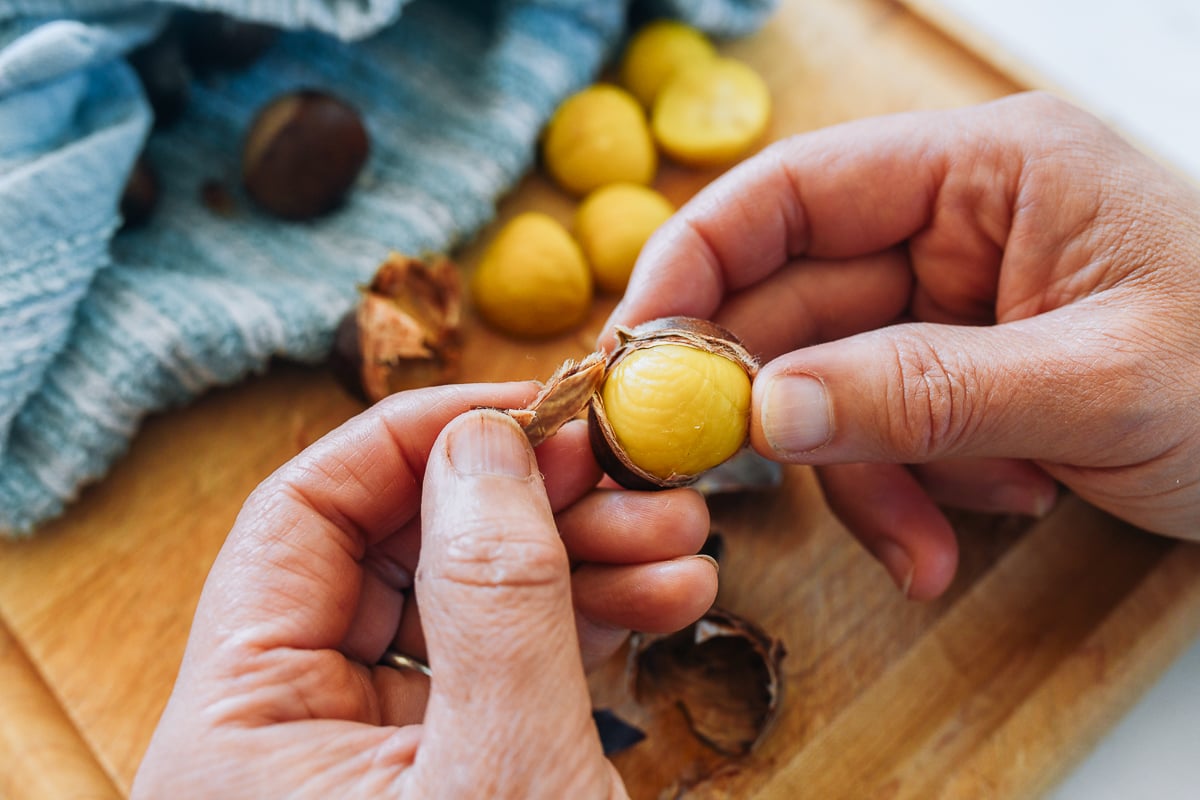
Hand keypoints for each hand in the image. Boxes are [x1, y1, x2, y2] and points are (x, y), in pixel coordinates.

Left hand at [133, 383, 716, 797]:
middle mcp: (289, 733)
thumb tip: (482, 443)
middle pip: (398, 552)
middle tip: (628, 472)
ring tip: (682, 540)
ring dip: (578, 557)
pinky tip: (666, 595)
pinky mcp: (448, 780)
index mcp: (238, 728)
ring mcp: (375, 760)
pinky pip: (504, 669)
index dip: (417, 441)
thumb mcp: (505, 775)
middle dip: (526, 502)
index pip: (304, 516)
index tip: (532, 408)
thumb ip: (492, 596)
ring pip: (467, 606)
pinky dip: (585, 624)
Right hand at [606, 91, 1199, 598]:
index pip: (792, 190)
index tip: (636, 348)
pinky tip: (967, 531)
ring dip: (858, 478)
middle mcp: (956, 229)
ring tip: (921, 547)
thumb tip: (765, 410)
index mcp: (985, 172)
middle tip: (714, 473)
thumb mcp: (1097, 385)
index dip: (696, 260)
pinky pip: (884, 435)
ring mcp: (956, 308)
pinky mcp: (962, 380)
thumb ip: (923, 392)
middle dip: (771, 403)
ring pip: (834, 389)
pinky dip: (906, 497)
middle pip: (797, 303)